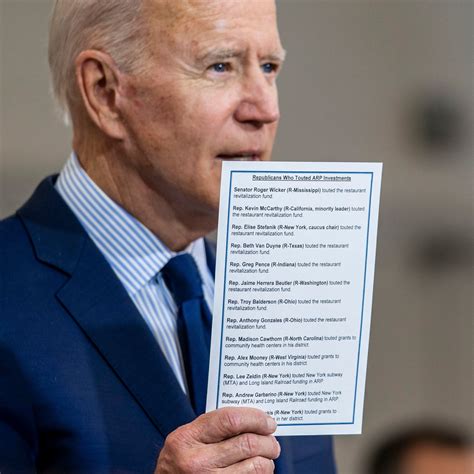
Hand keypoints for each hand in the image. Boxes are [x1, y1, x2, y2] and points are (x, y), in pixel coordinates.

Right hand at [154, 407, 279, 472]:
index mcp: (188, 439)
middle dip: (267, 441)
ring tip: (267, 457)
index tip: (267, 421)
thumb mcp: (186, 438)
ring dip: (267, 460)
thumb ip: (213, 427)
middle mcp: (198, 462)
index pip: (230, 420)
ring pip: (255, 467)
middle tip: (272, 440)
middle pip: (247, 443)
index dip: (255, 418)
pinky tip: (257, 470)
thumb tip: (251, 420)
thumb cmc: (178, 462)